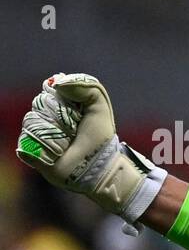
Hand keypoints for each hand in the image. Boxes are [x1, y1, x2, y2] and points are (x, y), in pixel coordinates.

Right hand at [15, 73, 165, 229]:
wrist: (99, 167)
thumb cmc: (100, 138)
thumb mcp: (100, 106)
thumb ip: (86, 86)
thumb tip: (56, 82)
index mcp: (57, 106)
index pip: (49, 91)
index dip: (63, 98)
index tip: (77, 111)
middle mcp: (44, 118)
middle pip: (40, 104)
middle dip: (60, 114)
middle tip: (75, 128)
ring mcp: (36, 135)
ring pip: (32, 120)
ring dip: (54, 130)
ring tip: (68, 141)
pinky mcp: (30, 151)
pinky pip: (27, 138)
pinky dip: (44, 143)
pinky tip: (59, 151)